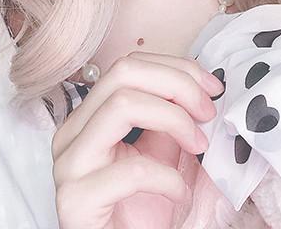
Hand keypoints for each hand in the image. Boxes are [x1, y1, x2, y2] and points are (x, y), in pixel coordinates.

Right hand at [51, 50, 224, 228]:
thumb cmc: (143, 214)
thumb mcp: (164, 156)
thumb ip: (173, 120)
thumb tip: (205, 87)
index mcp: (89, 117)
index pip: (128, 66)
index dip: (176, 68)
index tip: (212, 87)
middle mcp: (71, 133)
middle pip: (122, 73)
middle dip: (177, 84)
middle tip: (208, 111)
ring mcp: (68, 165)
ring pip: (121, 105)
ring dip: (174, 119)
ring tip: (198, 146)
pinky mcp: (75, 201)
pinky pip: (130, 171)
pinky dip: (168, 178)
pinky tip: (180, 195)